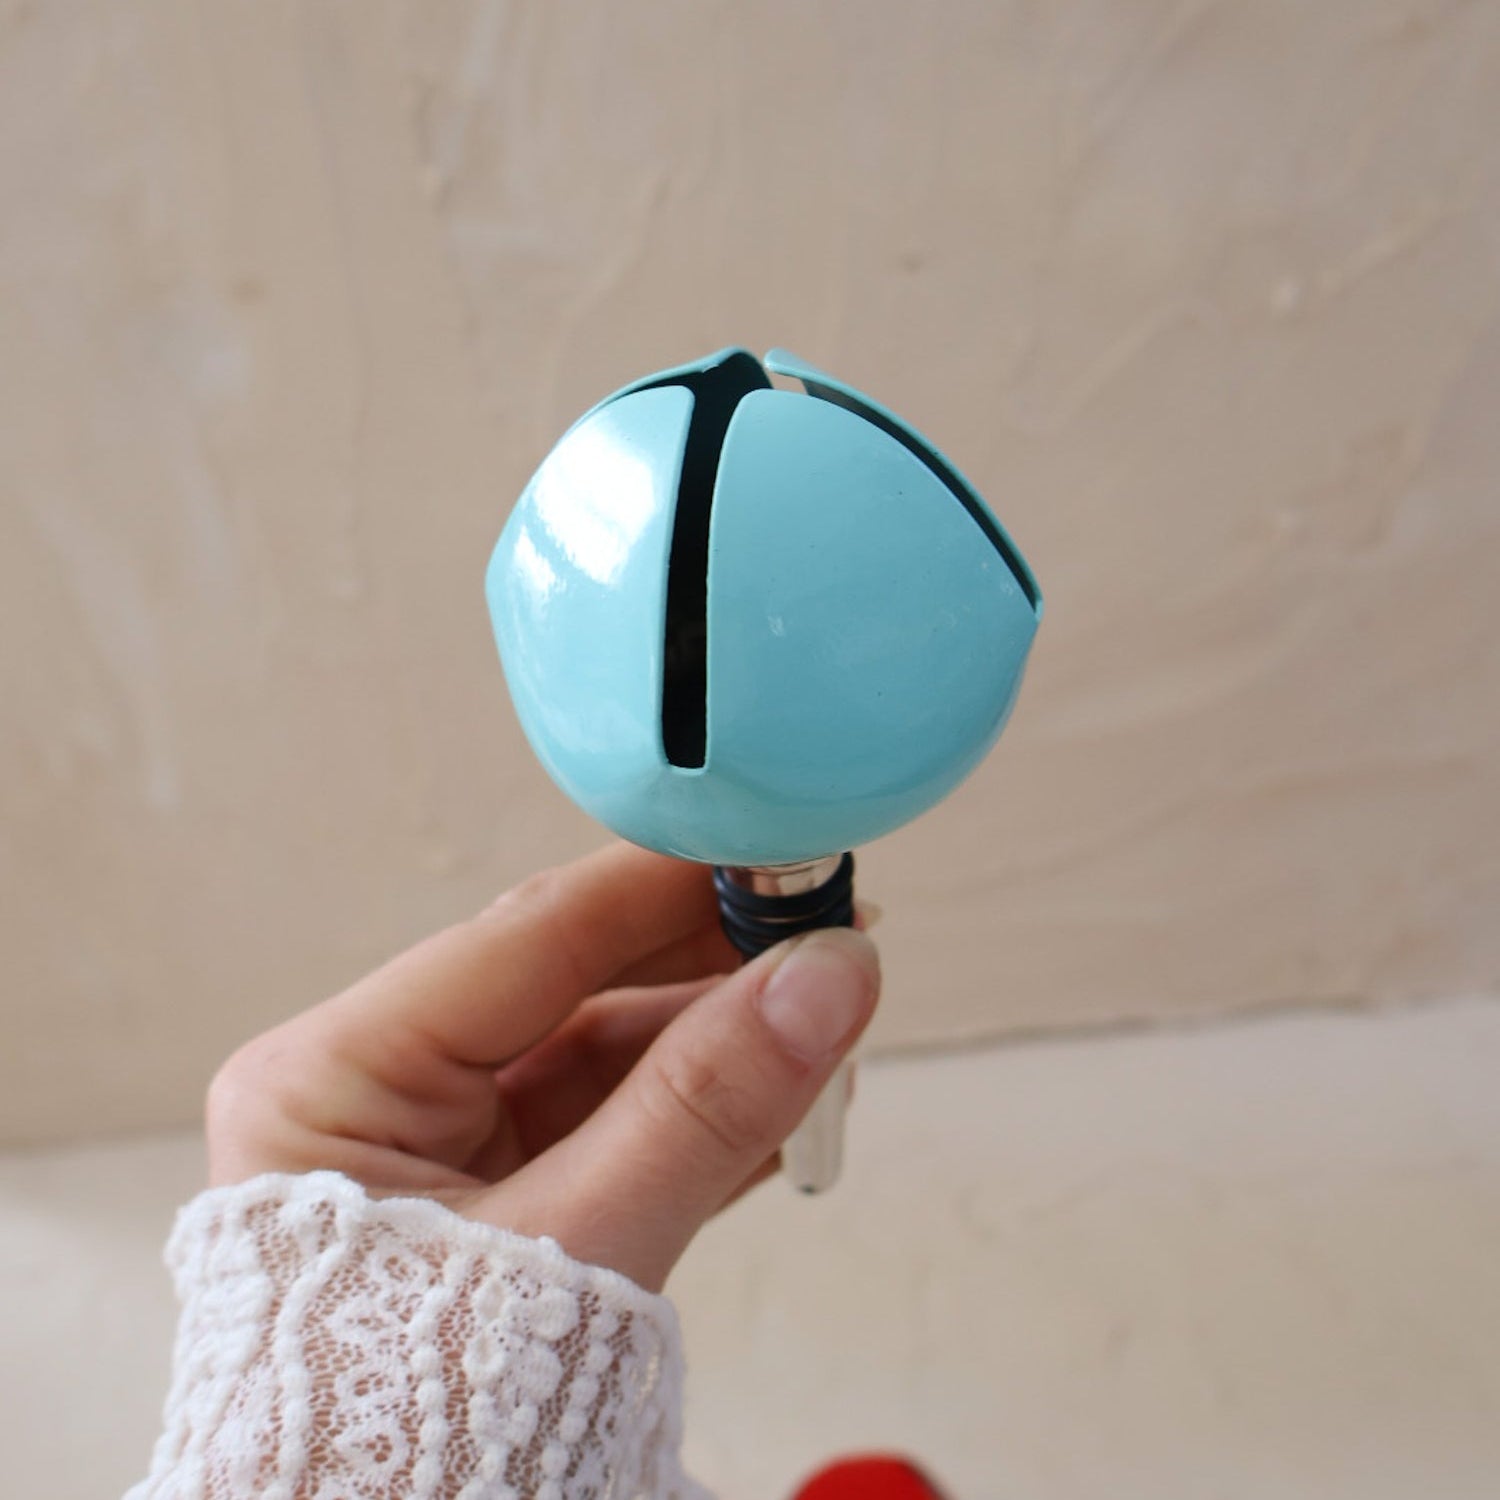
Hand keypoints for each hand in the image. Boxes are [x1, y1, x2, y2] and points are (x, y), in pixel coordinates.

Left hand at [206, 842, 880, 1290]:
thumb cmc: (420, 1427)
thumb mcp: (578, 1251)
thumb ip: (703, 1107)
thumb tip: (827, 977)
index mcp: (337, 1077)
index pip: (529, 935)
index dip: (665, 886)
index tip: (772, 852)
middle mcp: (379, 1094)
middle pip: (574, 986)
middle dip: (709, 965)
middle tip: (825, 932)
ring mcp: (442, 1150)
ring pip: (607, 1060)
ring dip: (723, 1046)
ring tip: (830, 1024)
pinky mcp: (499, 1201)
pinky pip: (612, 1129)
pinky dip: (703, 1117)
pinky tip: (789, 1098)